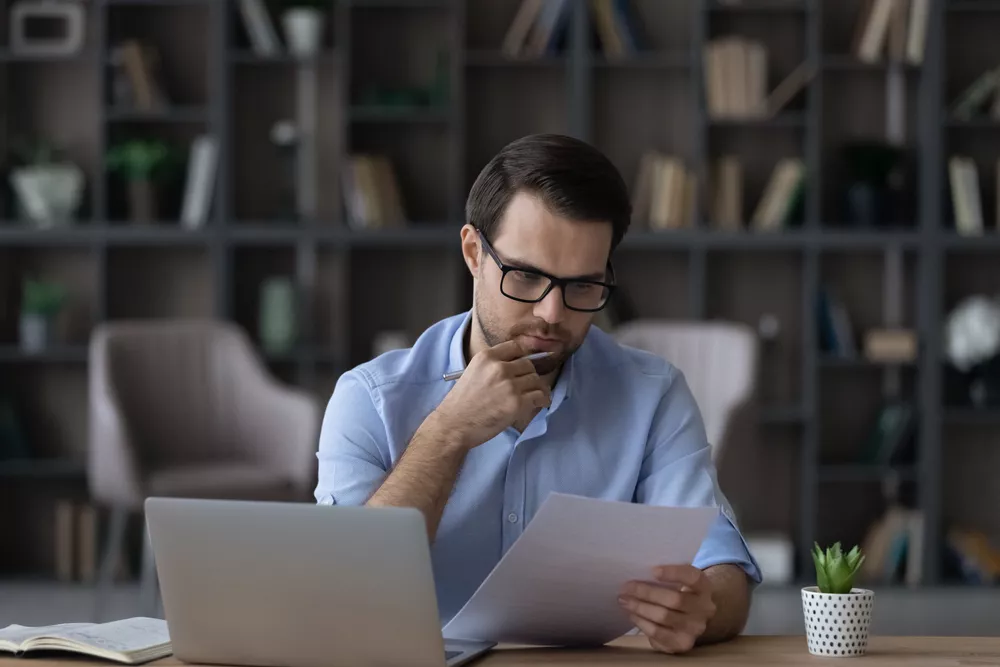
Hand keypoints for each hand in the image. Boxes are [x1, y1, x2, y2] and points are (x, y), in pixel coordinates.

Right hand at [432, 339, 550, 448]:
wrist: (454, 425)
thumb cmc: (461, 403)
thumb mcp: (472, 372)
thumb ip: (492, 366)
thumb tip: (515, 366)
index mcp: (486, 357)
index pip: (516, 347)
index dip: (521, 357)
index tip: (522, 367)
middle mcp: (499, 367)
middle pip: (528, 364)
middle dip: (529, 375)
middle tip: (527, 386)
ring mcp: (509, 385)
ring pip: (536, 380)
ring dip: (537, 389)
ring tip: (534, 396)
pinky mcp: (517, 402)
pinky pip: (539, 396)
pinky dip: (542, 400)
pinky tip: (539, 403)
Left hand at [618, 565, 716, 654]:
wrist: (692, 618)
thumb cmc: (680, 592)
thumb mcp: (680, 581)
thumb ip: (666, 576)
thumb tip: (637, 572)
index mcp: (704, 587)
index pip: (693, 578)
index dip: (673, 573)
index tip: (652, 570)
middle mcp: (704, 610)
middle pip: (674, 599)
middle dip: (646, 592)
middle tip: (626, 587)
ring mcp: (695, 629)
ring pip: (664, 617)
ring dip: (640, 607)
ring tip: (624, 600)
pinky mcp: (682, 644)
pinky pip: (658, 633)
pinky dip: (642, 622)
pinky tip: (631, 614)